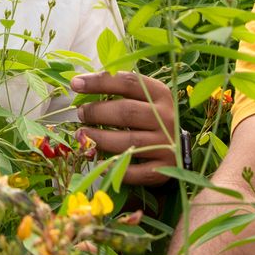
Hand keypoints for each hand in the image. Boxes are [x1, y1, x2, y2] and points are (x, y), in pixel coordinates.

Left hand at [73, 70, 178, 184]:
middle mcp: (166, 118)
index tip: (75, 84)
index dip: (99, 82)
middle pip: (127, 112)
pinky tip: (98, 163)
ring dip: (99, 138)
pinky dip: (114, 167)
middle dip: (97, 112)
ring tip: (82, 134)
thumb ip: (118, 91)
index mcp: (160, 94)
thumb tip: (81, 85)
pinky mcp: (163, 169)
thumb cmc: (150, 118)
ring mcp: (166, 145)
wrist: (178, 148)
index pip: (128, 82)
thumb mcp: (142, 98)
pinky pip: (134, 171)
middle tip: (81, 113)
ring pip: (128, 142)